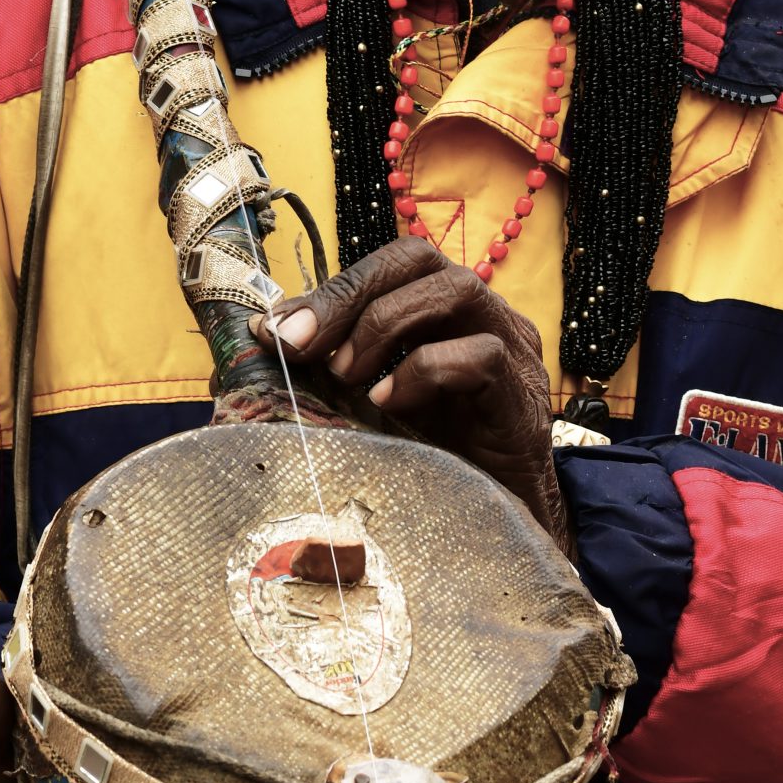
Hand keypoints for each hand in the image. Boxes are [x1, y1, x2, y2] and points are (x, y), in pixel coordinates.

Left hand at [253, 236, 566, 549]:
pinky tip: (388, 404)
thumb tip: (260, 339)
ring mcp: (513, 349)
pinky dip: (424, 370)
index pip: (393, 262)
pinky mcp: (522, 395)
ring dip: (385, 324)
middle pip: (421, 259)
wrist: (501, 524)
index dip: (333, 286)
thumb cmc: (437, 457)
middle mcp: (484, 314)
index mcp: (446, 309)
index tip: (275, 328)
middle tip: (300, 343)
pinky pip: (481, 356)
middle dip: (350, 295)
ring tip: (346, 374)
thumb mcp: (376, 402)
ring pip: (457, 289)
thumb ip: (333, 367)